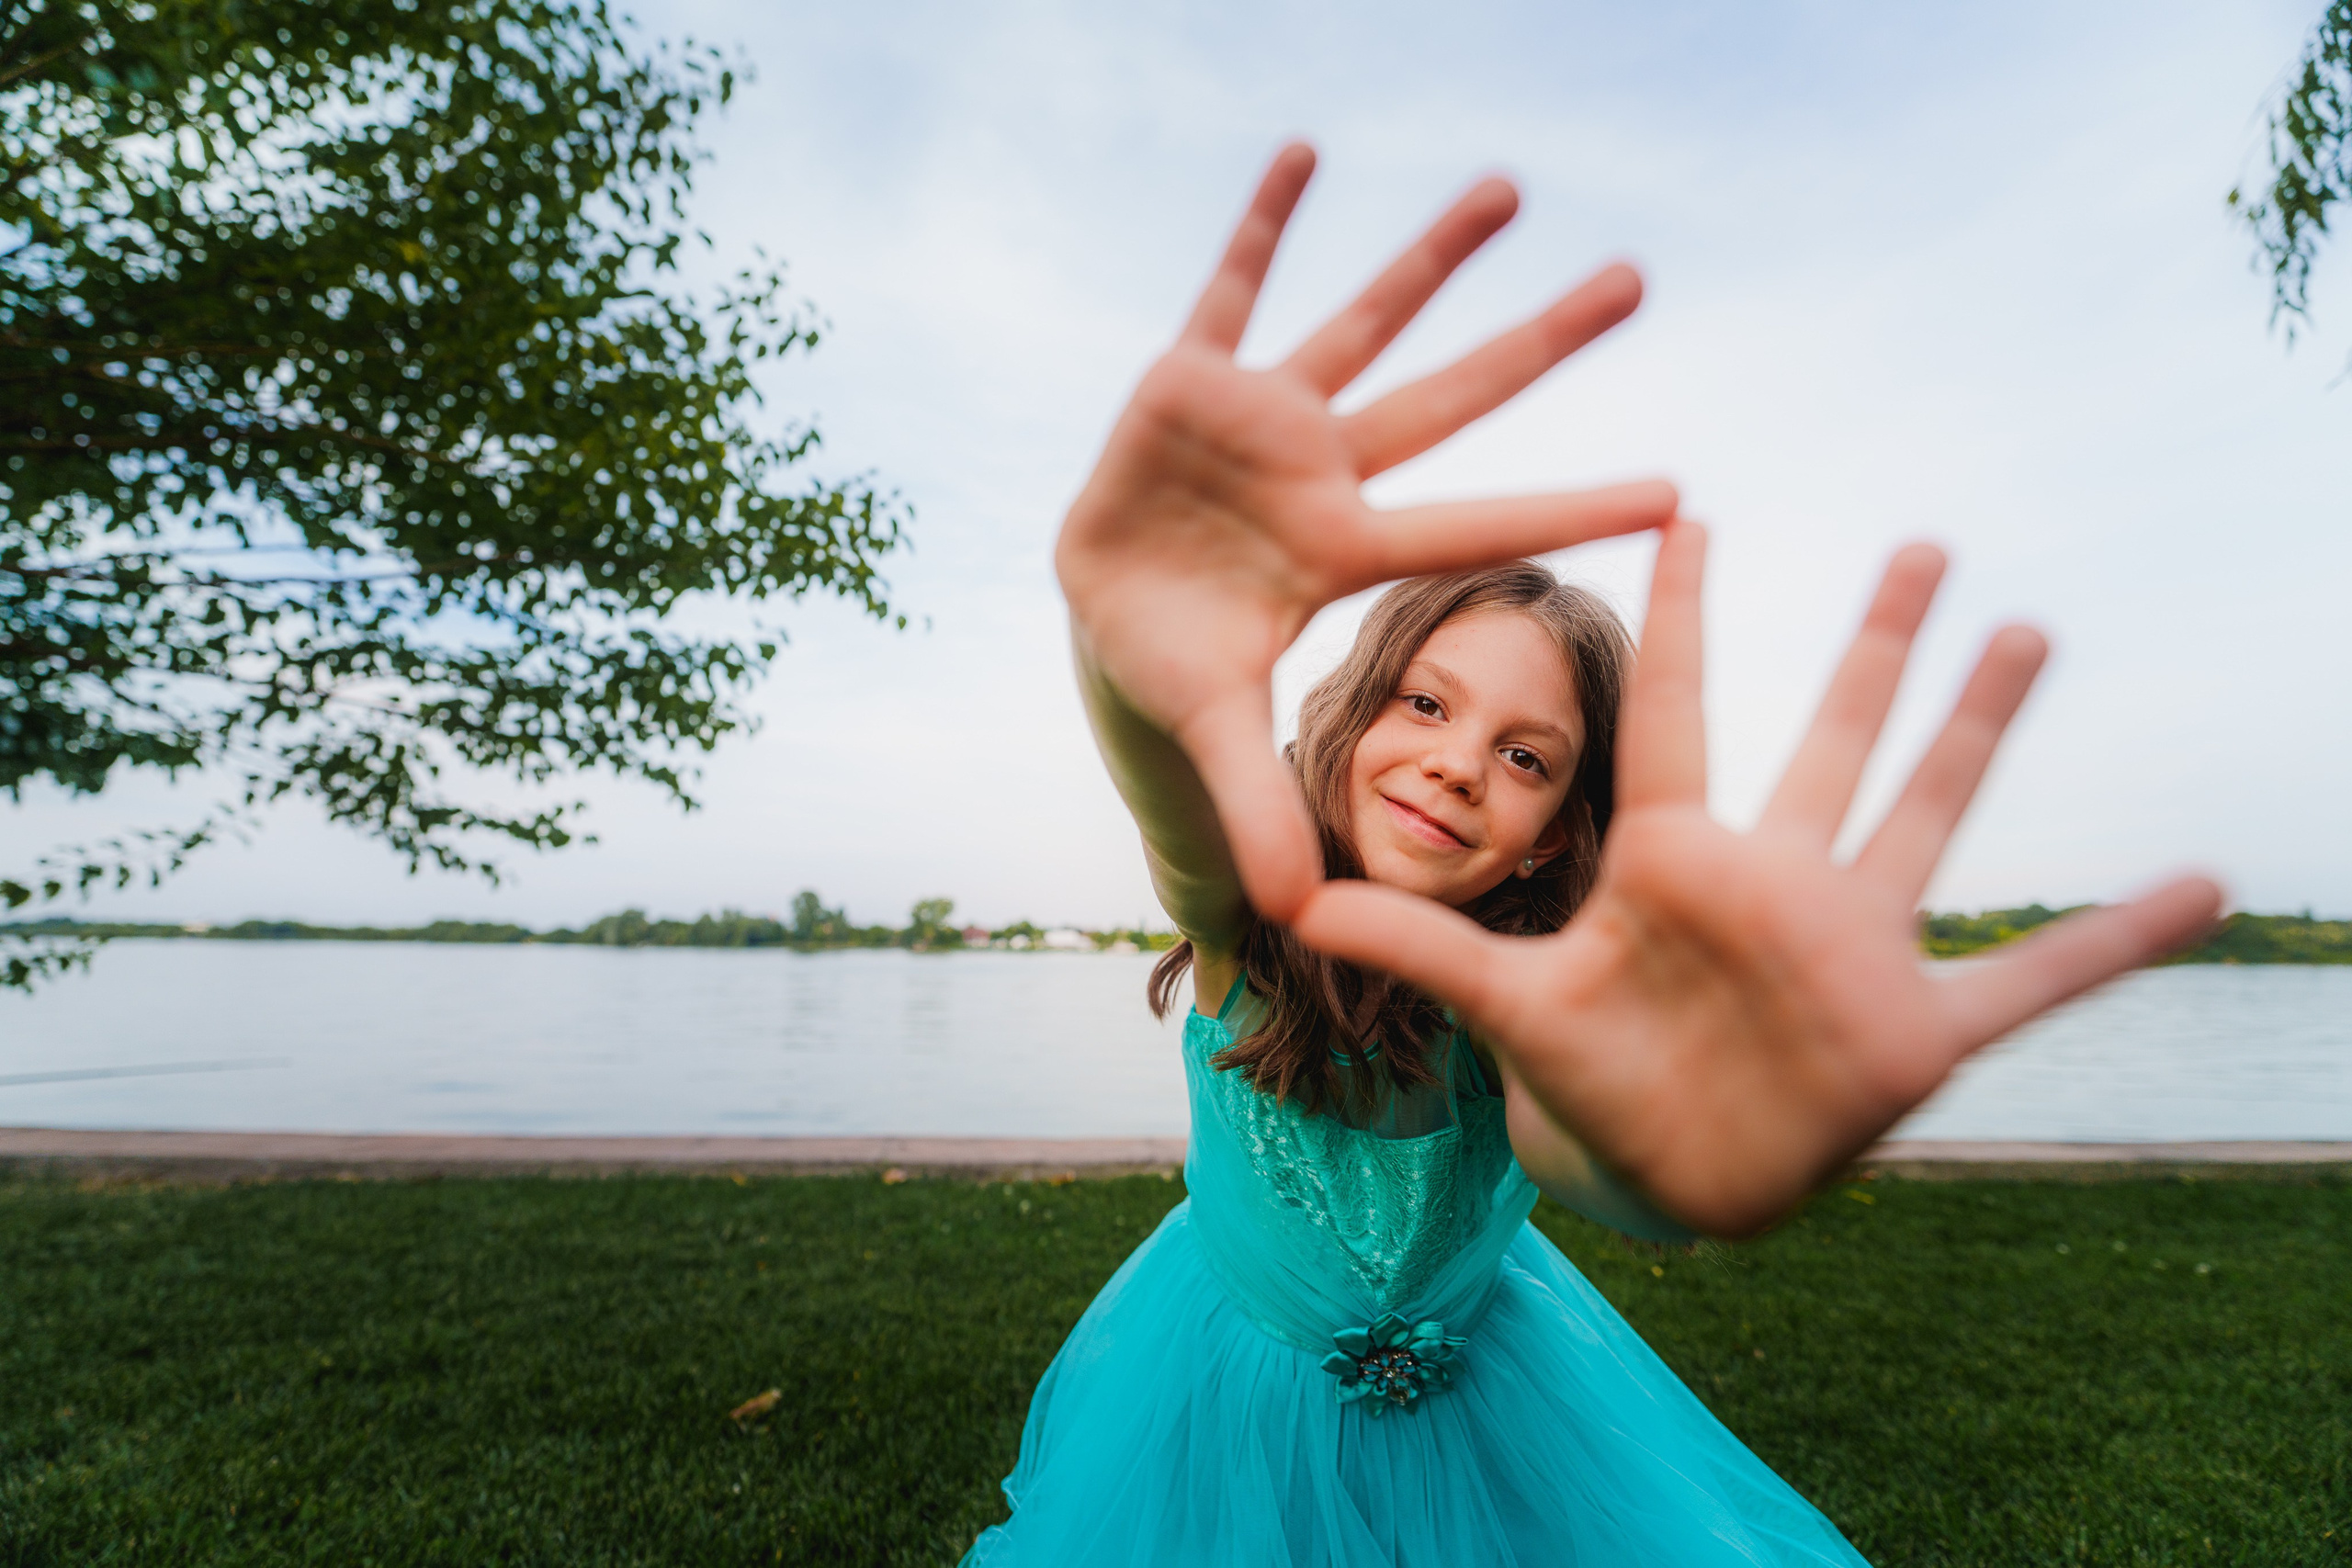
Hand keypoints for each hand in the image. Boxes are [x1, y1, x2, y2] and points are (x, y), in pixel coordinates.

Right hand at [1056, 143, 1679, 921]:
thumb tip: (1293, 915)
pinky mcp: (1190, 377)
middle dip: (1539, 346)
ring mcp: (1262, 418)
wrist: (1104, 609)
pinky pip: (1229, 284)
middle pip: (1450, 401)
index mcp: (1341, 549)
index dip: (1569, 510)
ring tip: (1512, 187)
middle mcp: (1322, 470)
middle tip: (1639, 283)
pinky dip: (1262, 222)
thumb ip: (1253, 807)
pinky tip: (1305, 155)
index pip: (1474, 524)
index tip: (1679, 493)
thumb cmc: (1175, 667)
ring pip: (1362, 324)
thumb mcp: (1211, 732)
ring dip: (1428, 258)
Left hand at [1295, 523, 2221, 1236]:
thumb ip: (1420, 952)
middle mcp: (1775, 881)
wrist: (1663, 1173)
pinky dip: (2114, 939)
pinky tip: (2203, 887)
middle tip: (1919, 537)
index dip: (1677, 619)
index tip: (1685, 513)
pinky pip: (2036, 977)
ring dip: (1982, 730)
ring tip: (2033, 629)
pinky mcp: (1917, 1029)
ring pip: (1930, 815)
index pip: (1674, 716)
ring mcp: (1854, 945)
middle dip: (1873, 644)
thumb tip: (1291, 912)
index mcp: (1672, 863)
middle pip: (1831, 737)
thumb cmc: (1592, 1084)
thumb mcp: (1508, 1011)